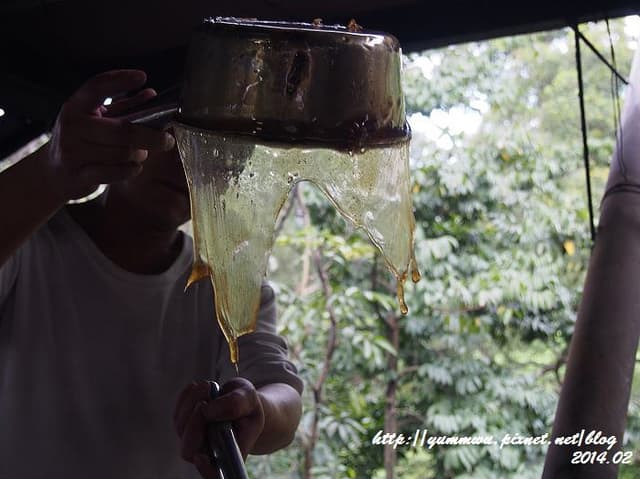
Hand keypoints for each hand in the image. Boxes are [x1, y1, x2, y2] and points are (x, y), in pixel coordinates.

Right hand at [46, 69, 174, 199]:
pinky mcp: (79, 175)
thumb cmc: (81, 141)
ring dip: (139, 153)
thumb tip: (151, 94)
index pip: (97, 87)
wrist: (53, 173)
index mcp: (76, 107)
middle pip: (121, 130)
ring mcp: (73, 151)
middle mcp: (72, 126)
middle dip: (150, 136)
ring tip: (141, 152)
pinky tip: (134, 166)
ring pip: (122, 153)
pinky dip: (131, 169)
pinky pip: (116, 172)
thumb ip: (123, 106)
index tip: (142, 77)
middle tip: (167, 140)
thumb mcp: (96, 119)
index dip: (120, 80)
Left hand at [174, 378, 265, 477]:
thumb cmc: (248, 406)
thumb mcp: (250, 400)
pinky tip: (199, 388)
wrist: (241, 402)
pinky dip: (186, 397)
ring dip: (191, 402)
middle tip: (207, 398)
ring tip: (209, 386)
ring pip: (181, 427)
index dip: (205, 470)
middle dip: (194, 422)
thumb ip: (235, 404)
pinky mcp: (185, 426)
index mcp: (230, 453)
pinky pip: (177, 413)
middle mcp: (209, 452)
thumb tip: (207, 410)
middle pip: (190, 449)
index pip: (215, 473)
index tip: (200, 456)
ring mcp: (195, 441)